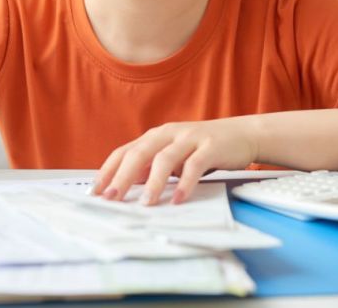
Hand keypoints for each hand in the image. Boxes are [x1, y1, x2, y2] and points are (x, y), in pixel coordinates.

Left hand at [91, 117, 259, 205]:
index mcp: (156, 136)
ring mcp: (190, 138)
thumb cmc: (203, 148)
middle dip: (122, 177)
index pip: (124, 151)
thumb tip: (126, 186)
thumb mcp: (174, 155)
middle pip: (139, 153)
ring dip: (153, 182)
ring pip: (165, 158)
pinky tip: (178, 199)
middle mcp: (169, 133)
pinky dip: (185, 183)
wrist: (242, 134)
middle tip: (112, 198)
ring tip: (146, 203)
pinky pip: (195, 165)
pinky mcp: (211, 146)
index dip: (108, 170)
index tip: (95, 192)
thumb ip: (151, 167)